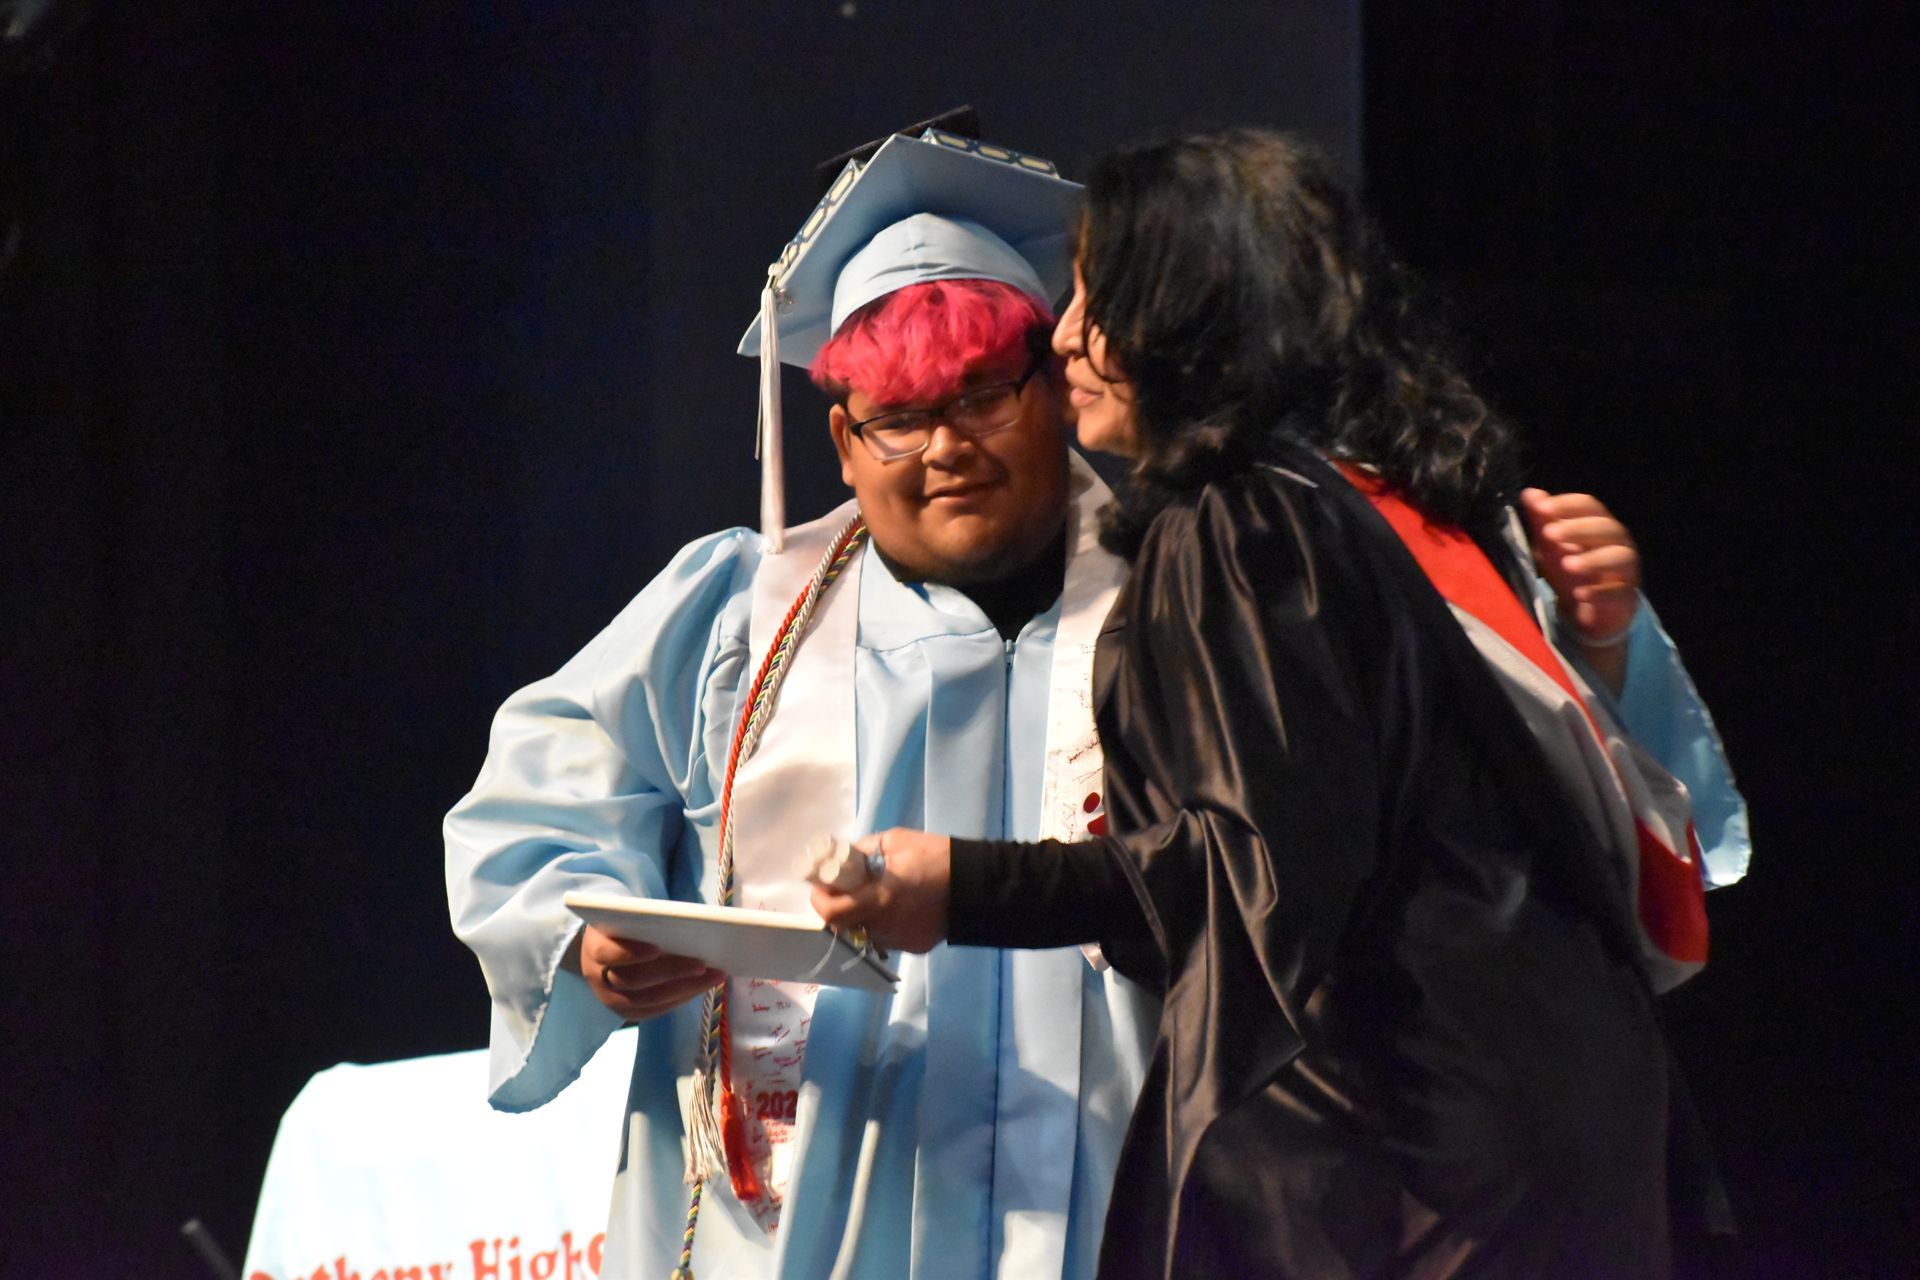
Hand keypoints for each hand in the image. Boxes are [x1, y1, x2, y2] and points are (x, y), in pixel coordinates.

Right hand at [572, 925, 723, 1020]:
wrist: (604, 947)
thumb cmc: (624, 925)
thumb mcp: (627, 916)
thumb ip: (647, 919)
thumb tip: (692, 921)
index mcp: (594, 947)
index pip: (608, 953)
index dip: (631, 953)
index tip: (657, 947)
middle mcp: (597, 977)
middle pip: (634, 980)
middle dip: (671, 972)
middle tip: (702, 964)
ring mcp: (610, 999)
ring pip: (648, 1000)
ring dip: (685, 989)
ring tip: (714, 976)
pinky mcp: (626, 1013)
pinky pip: (654, 1011)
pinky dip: (680, 999)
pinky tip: (701, 987)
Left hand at [809, 828, 951, 953]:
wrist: (978, 885)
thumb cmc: (937, 857)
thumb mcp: (896, 841)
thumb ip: (865, 850)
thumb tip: (845, 858)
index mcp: (879, 898)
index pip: (832, 913)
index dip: (820, 901)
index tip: (822, 886)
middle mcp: (885, 926)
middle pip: (846, 925)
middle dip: (840, 907)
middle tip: (848, 889)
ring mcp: (900, 940)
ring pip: (867, 932)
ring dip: (865, 916)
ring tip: (883, 896)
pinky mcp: (915, 947)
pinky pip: (890, 937)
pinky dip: (888, 924)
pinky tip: (905, 908)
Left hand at [1518, 488, 1641, 644]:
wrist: (1587, 609)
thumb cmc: (1571, 568)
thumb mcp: (1552, 544)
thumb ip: (1542, 519)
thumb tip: (1529, 493)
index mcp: (1599, 524)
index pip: (1589, 505)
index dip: (1567, 504)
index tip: (1541, 507)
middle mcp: (1618, 542)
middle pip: (1606, 528)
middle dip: (1578, 529)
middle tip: (1549, 533)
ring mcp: (1626, 570)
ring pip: (1620, 558)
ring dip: (1593, 560)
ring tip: (1566, 565)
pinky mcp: (1626, 597)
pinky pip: (1618, 593)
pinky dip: (1599, 593)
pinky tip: (1580, 594)